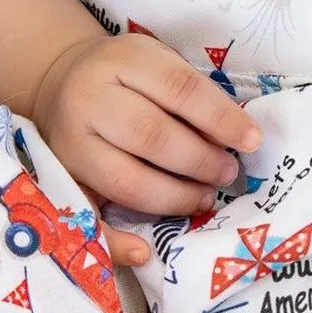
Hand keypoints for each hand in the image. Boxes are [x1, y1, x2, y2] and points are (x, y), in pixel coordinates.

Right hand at [30, 34, 260, 256]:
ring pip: (127, 182)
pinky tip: (144, 252)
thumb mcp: (155, 62)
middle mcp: (88, 100)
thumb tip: (235, 137)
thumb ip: (190, 94)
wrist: (59, 81)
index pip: (179, 88)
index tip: (252, 141)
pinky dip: (116, 241)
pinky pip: (87, 218)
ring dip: (175, 198)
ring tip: (203, 197)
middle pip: (152, 136)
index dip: (220, 117)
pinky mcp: (61, 180)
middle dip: (200, 161)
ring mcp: (70, 144)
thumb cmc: (124, 75)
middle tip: (227, 173)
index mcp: (121, 60)